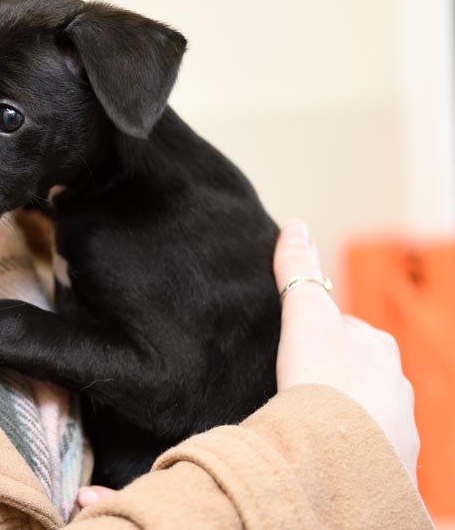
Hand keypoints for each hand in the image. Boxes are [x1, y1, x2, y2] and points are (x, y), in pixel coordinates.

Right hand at [78, 219, 420, 508]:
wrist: (339, 455)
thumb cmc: (322, 382)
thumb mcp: (304, 317)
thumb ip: (298, 271)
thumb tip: (296, 225)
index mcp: (378, 345)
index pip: (341, 331)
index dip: (311, 340)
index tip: (290, 354)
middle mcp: (396, 382)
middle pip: (356, 371)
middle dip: (331, 378)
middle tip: (292, 390)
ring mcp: (398, 425)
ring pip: (364, 411)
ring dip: (340, 415)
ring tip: (303, 424)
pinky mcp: (390, 463)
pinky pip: (364, 449)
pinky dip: (345, 449)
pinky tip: (320, 453)